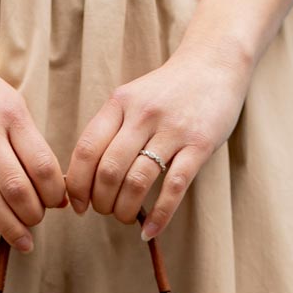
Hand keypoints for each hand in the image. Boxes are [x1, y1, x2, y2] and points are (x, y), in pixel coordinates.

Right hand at [0, 61, 67, 250]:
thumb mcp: (14, 108)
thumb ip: (32, 147)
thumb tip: (56, 195)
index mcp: (11, 114)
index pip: (41, 164)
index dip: (53, 193)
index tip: (57, 203)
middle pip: (15, 185)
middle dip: (32, 213)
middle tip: (38, 222)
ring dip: (9, 225)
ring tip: (22, 240)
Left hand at [64, 38, 252, 238]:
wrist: (215, 62)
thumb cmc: (169, 89)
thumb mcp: (133, 98)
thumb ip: (111, 129)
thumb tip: (84, 175)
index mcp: (120, 103)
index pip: (87, 150)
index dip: (77, 184)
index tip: (78, 204)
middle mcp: (143, 115)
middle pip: (109, 170)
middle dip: (100, 201)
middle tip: (104, 211)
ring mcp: (172, 130)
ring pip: (137, 181)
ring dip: (125, 209)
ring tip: (125, 217)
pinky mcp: (199, 144)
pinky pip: (174, 187)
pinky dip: (159, 215)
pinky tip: (149, 230)